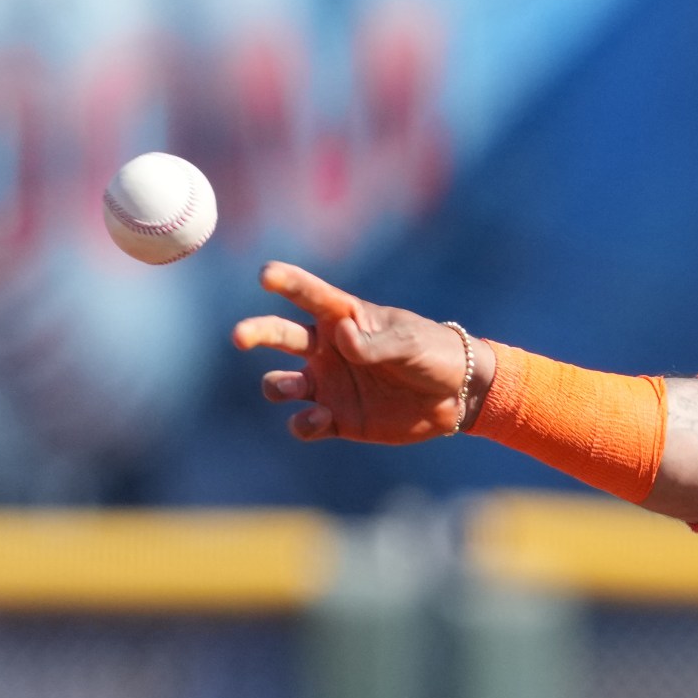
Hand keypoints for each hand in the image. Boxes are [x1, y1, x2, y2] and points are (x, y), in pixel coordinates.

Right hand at [233, 262, 493, 442]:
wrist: (457, 395)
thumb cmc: (433, 354)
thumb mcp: (410, 343)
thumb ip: (376, 343)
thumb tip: (342, 339)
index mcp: (344, 318)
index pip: (308, 294)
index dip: (286, 282)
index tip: (265, 274)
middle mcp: (327, 349)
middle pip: (279, 336)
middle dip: (256, 332)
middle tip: (240, 336)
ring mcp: (328, 384)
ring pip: (281, 384)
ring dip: (278, 385)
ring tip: (295, 387)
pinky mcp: (336, 418)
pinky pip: (304, 422)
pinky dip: (303, 422)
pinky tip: (319, 419)